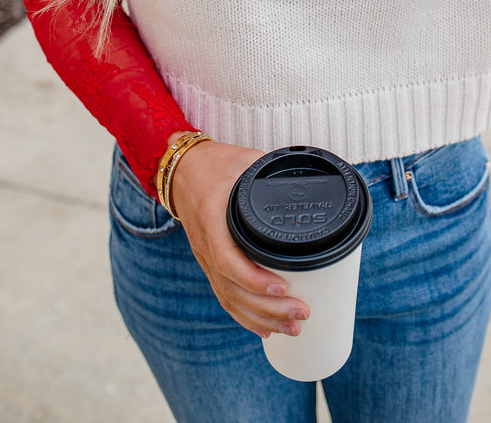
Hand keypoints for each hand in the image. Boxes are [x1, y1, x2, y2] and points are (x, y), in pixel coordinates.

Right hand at [168, 139, 309, 339]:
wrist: (183, 170)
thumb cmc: (216, 164)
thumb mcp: (245, 160)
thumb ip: (271, 172)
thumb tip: (307, 178)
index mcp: (213, 219)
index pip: (228, 259)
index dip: (255, 279)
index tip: (283, 286)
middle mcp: (206, 244)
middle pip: (233, 289)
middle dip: (269, 308)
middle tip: (302, 313)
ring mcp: (205, 258)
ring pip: (230, 299)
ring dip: (261, 318)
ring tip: (292, 329)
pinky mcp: (209, 264)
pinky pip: (225, 296)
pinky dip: (244, 317)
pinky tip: (264, 329)